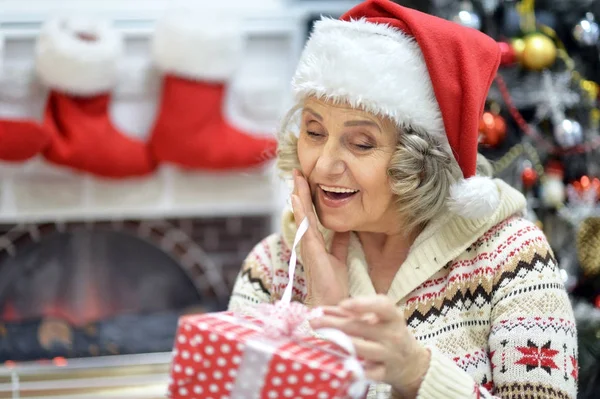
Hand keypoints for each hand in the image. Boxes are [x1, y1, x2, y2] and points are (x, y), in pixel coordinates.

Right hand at [290, 169, 350, 306]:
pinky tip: (297, 198)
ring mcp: (307, 244)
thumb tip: (345, 228)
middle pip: (303, 211)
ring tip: (296, 177)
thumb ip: (339, 242)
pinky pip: (305, 226)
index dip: (308, 197)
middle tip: (297, 171)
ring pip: (302, 214)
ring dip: (298, 195)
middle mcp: (308, 240)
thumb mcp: (339, 257)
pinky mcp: (310, 249)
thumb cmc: (332, 284)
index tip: (306, 180)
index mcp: (315, 241)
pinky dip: (300, 211)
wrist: (331, 303)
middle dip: (300, 191)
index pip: (311, 214)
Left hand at [309, 295, 430, 398]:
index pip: (382, 306)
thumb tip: (322, 310)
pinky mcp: (385, 373)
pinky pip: (369, 373)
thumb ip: (352, 313)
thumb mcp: (379, 320)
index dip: (363, 304)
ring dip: (340, 344)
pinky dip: (356, 371)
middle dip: (335, 324)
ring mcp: (390, 355)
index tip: (343, 304)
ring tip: (321, 339)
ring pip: (362, 348)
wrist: (411, 362)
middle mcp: (393, 335)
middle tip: (314, 323)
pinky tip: (342, 368)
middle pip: (361, 328)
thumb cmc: (388, 334)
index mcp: (393, 317)